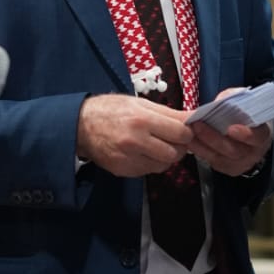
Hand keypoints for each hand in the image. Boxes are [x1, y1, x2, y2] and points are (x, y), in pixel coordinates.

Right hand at [76, 94, 194, 177]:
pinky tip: (142, 152)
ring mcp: (129, 158)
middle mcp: (136, 141)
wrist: (80, 125)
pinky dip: (151, 163)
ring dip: (165, 156)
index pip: (181, 133)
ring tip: (156, 145)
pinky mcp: (123, 170)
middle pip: (175, 153)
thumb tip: (193, 118)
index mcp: (142, 119)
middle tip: (172, 139)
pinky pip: (149, 171)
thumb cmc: (110, 109)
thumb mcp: (139, 103)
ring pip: (164, 165)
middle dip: (178, 146)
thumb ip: (168, 112)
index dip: (186, 132)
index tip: (183, 130)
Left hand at [188, 87, 271, 176]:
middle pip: (234, 150)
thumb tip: (219, 101)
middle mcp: (253, 153)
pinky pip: (211, 161)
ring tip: (189, 131)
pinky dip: (199, 150)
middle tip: (197, 125)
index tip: (231, 128)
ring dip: (202, 144)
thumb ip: (234, 99)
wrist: (248, 133)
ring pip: (219, 158)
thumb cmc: (246, 115)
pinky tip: (189, 140)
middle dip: (213, 137)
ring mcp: (240, 163)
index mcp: (262, 134)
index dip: (246, 134)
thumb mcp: (245, 102)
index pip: (257, 137)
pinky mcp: (227, 168)